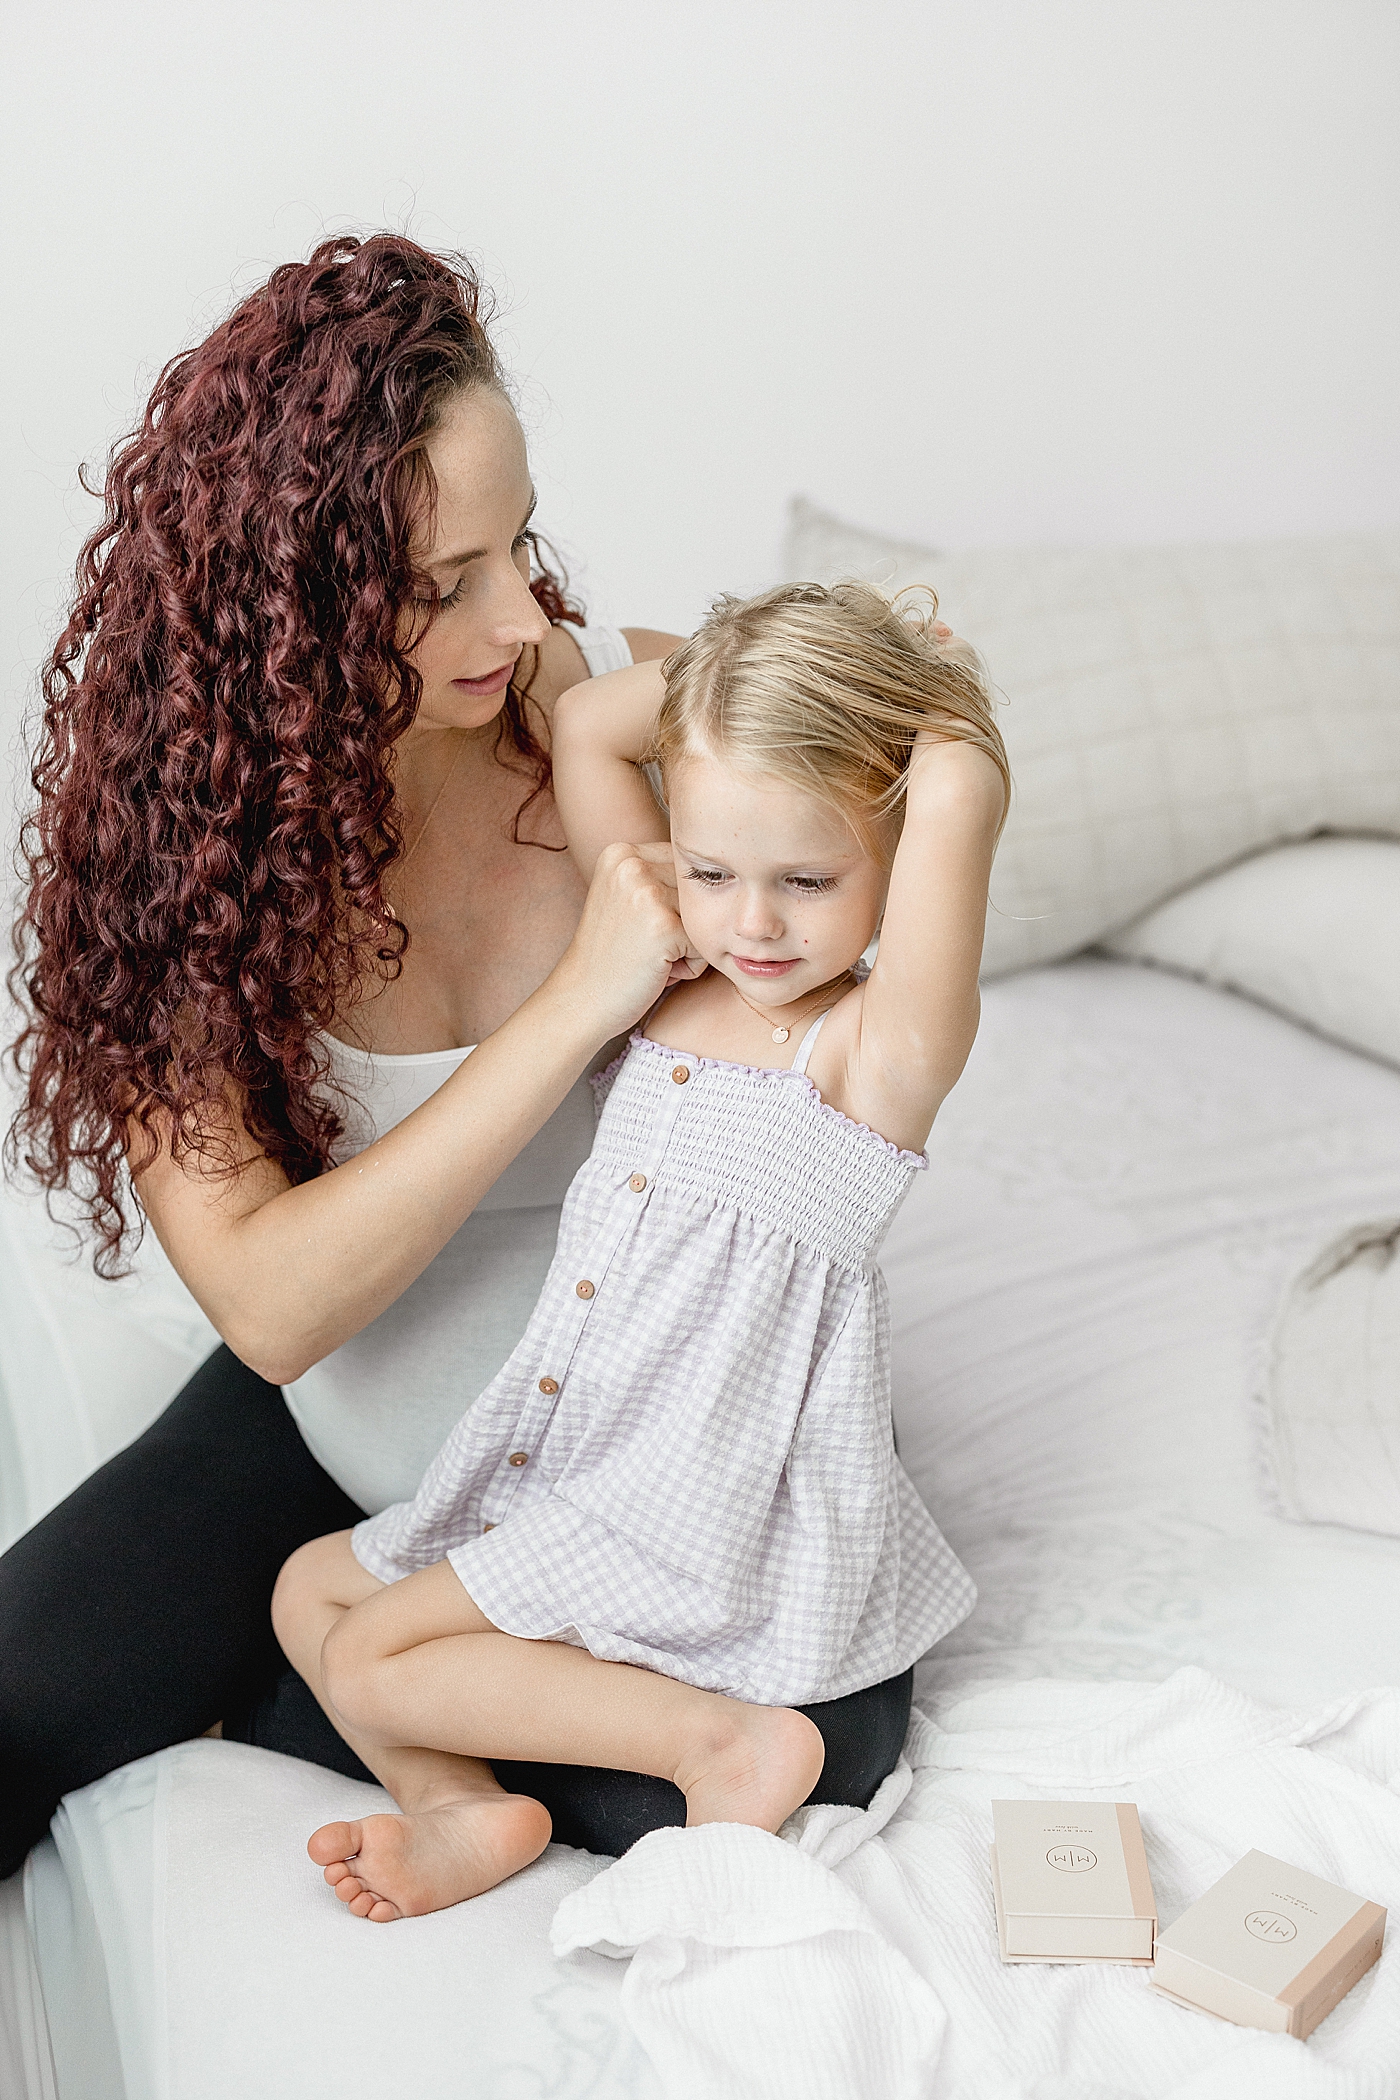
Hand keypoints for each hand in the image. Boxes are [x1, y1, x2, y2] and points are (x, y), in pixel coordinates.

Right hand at [561, 840, 705, 1034]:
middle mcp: (632, 864)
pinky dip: (689, 966)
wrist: (581, 999)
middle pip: (699, 891)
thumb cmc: (612, 956)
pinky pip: (706, 945)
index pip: (685, 869)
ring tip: (651, 957)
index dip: (674, 906)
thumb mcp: (626, 898)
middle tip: (644, 945)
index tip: (639, 926)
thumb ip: (660, 876)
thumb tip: (723, 867)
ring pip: (705, 917)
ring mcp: (647, 894)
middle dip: (683, 925)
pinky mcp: (664, 926)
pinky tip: (656, 970)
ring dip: (688, 946)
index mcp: (622, 852)